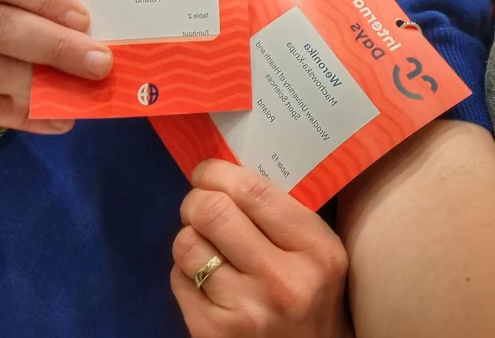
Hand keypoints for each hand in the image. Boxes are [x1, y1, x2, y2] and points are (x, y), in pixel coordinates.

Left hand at [171, 160, 349, 337]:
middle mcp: (281, 280)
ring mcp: (245, 311)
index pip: (253, 191)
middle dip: (196, 200)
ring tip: (204, 242)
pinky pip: (178, 279)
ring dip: (190, 235)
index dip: (218, 173)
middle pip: (212, 212)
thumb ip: (282, 213)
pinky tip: (204, 277)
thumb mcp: (316, 250)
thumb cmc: (311, 293)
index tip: (207, 172)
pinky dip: (185, 270)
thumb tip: (227, 172)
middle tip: (199, 204)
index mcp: (315, 249)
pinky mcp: (213, 334)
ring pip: (188, 244)